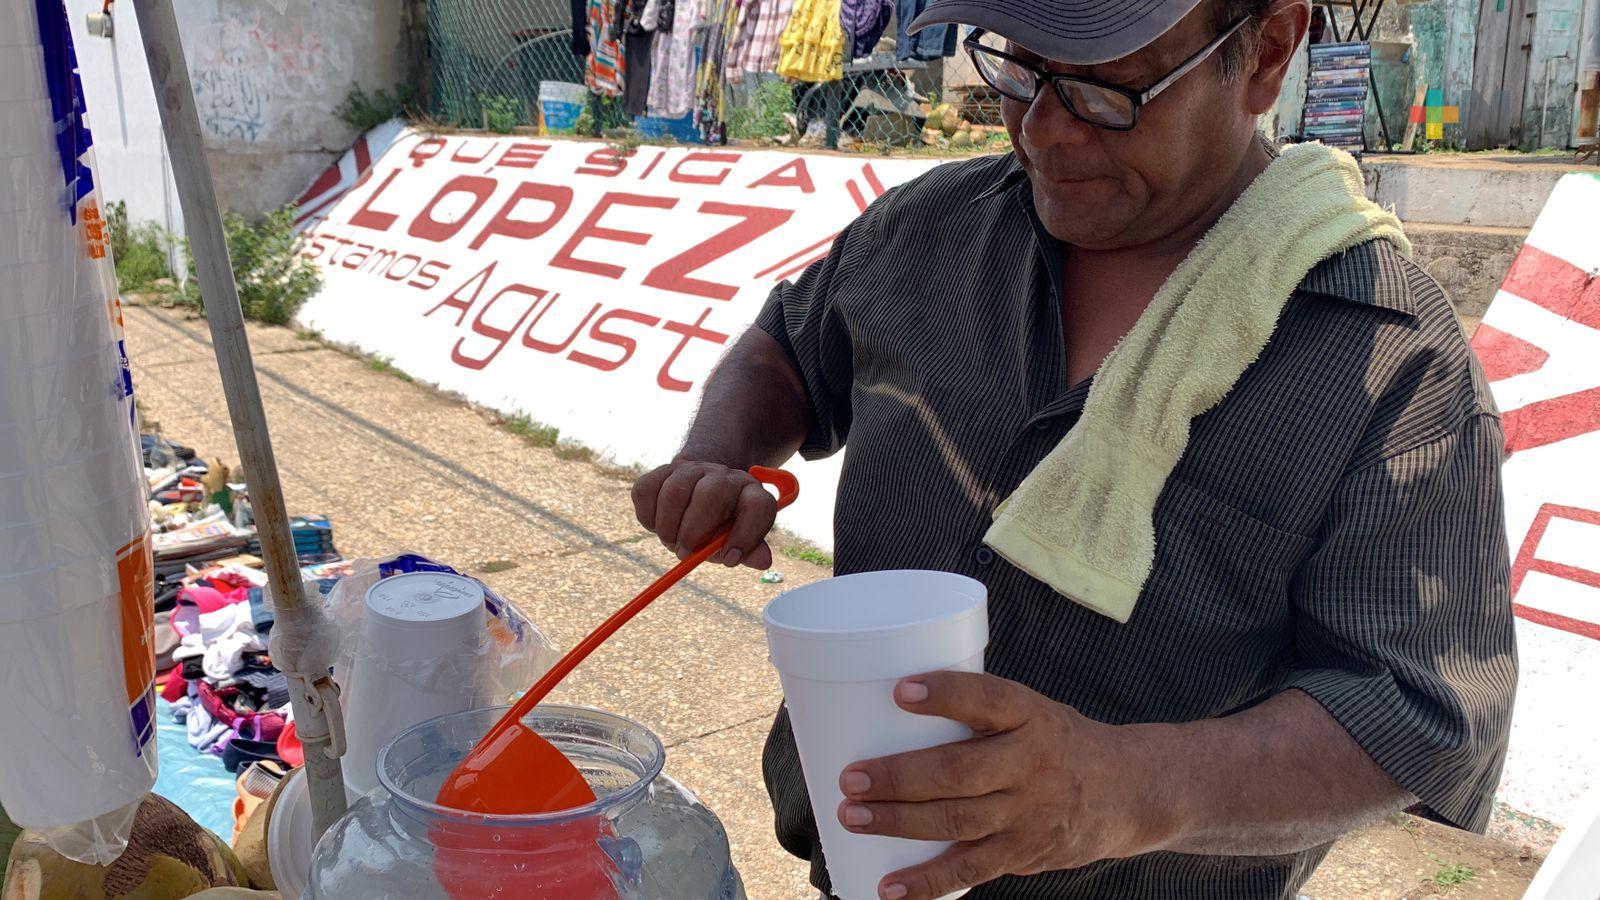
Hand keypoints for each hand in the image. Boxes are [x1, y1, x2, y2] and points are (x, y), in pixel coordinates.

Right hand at [631, 459, 777, 567]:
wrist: (697, 491)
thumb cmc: (720, 523)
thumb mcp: (738, 539)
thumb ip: (750, 550)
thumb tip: (763, 561)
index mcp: (750, 492)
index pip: (757, 506)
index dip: (746, 535)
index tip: (730, 559)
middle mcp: (724, 476)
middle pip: (712, 493)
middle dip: (694, 530)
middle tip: (685, 553)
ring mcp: (693, 469)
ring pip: (675, 491)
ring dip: (668, 526)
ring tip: (672, 541)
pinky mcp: (663, 470)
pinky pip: (647, 490)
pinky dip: (648, 516)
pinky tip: (658, 524)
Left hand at [836, 672, 1170, 898]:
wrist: (1131, 792)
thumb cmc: (1060, 743)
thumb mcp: (1034, 712)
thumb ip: (978, 714)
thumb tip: (888, 710)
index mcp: (1031, 715)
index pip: (988, 699)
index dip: (946, 693)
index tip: (901, 691)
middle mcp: (1033, 763)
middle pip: (959, 771)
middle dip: (900, 777)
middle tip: (851, 779)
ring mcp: (1030, 813)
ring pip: (957, 821)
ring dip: (900, 822)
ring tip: (854, 817)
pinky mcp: (1025, 853)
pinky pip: (970, 871)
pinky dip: (927, 882)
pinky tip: (889, 888)